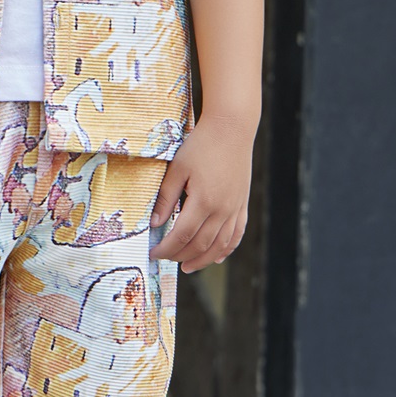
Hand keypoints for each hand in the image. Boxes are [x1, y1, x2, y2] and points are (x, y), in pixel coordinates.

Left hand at [147, 114, 255, 272]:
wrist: (232, 129)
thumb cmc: (201, 145)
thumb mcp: (177, 168)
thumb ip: (166, 198)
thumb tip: (154, 224)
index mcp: (204, 200)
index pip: (182, 235)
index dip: (166, 248)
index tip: (153, 252)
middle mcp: (222, 209)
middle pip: (200, 244)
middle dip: (180, 255)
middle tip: (164, 258)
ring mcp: (235, 208)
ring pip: (220, 245)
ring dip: (202, 259)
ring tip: (186, 267)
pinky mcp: (242, 204)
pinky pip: (236, 234)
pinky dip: (226, 249)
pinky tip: (216, 257)